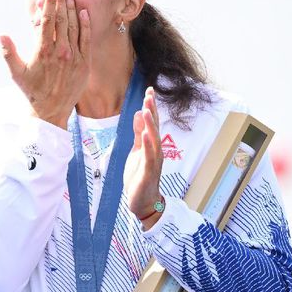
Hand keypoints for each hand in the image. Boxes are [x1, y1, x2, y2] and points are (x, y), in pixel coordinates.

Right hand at [0, 0, 89, 128]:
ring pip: (74, 27)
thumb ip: (8, 53)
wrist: (51, 111)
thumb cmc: (32, 91)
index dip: (50, 3)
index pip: (48, 21)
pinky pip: (86, 40)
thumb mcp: (17, 73)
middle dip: (62, 1)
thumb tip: (1, 35)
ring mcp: (74, 57)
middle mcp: (60, 52)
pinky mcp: (84, 63)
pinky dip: (85, 25)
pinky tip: (83, 13)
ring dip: (72, 9)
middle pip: (62, 20)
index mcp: (43, 51)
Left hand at [124, 88, 163, 229]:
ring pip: (153, 140)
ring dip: (151, 125)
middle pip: (154, 128)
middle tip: (149, 94)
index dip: (151, 106)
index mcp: (151, 145)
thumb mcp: (136, 151)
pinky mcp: (148, 172)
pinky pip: (149, 157)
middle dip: (152, 111)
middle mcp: (155, 151)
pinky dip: (148, 145)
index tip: (149, 90)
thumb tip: (138, 114)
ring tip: (147, 110)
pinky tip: (145, 135)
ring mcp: (153, 161)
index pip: (152, 122)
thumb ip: (138, 134)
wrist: (142, 202)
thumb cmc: (140, 176)